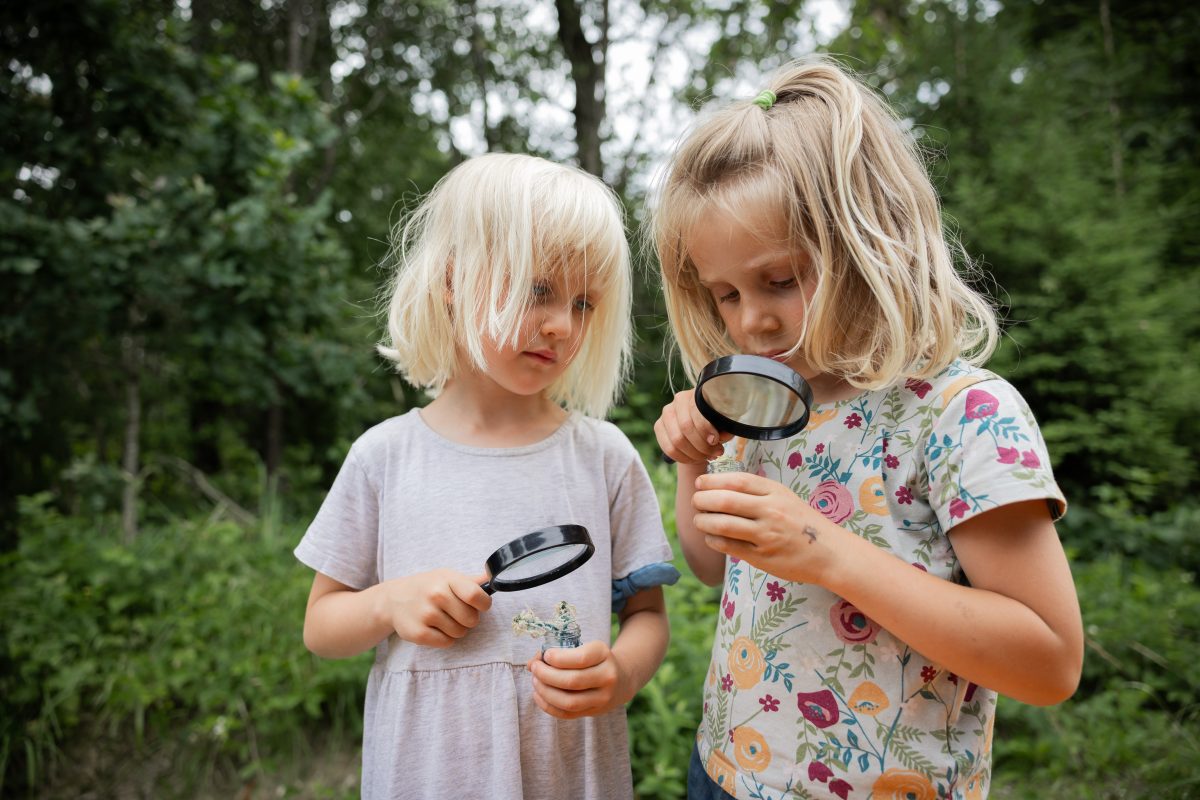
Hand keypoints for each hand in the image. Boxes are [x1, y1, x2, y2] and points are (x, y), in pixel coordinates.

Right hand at [379, 569, 491, 647]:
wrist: (394, 599)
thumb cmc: (427, 587)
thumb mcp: (447, 577)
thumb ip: (471, 581)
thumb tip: (494, 578)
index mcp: (447, 579)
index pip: (475, 595)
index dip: (484, 604)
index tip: (480, 605)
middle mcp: (436, 595)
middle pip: (471, 619)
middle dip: (469, 619)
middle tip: (458, 613)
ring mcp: (426, 614)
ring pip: (460, 632)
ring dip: (457, 629)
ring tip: (444, 619)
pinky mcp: (418, 633)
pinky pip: (447, 643)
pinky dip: (446, 638)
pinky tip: (436, 628)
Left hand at [526, 640, 625, 718]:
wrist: (622, 679)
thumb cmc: (595, 660)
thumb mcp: (585, 648)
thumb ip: (559, 653)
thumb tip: (531, 664)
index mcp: (604, 654)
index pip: (580, 658)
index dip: (558, 658)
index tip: (545, 655)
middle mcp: (607, 677)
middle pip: (572, 681)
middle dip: (546, 675)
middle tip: (534, 668)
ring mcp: (602, 698)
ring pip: (569, 701)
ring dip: (546, 692)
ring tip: (535, 682)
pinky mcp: (594, 712)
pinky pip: (567, 714)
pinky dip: (548, 706)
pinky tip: (538, 695)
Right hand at [653, 388, 728, 464]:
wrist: (700, 423)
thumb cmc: (714, 421)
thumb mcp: (723, 422)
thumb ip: (725, 428)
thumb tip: (720, 437)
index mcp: (695, 394)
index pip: (696, 411)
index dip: (705, 428)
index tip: (715, 441)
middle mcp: (678, 401)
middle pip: (686, 428)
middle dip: (702, 445)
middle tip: (714, 453)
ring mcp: (666, 414)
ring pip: (676, 440)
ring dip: (694, 454)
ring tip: (705, 457)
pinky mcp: (659, 426)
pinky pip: (668, 449)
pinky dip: (683, 458)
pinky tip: (693, 459)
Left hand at [692, 471, 844, 584]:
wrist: (828, 552)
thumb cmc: (802, 522)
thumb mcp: (785, 497)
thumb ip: (757, 491)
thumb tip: (720, 485)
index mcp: (775, 492)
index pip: (737, 481)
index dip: (713, 480)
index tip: (700, 483)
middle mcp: (770, 511)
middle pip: (725, 501)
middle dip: (703, 500)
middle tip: (696, 502)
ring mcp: (766, 535)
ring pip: (723, 524)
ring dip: (704, 521)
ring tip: (699, 520)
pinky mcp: (762, 557)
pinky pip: (730, 547)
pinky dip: (714, 540)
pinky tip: (710, 537)